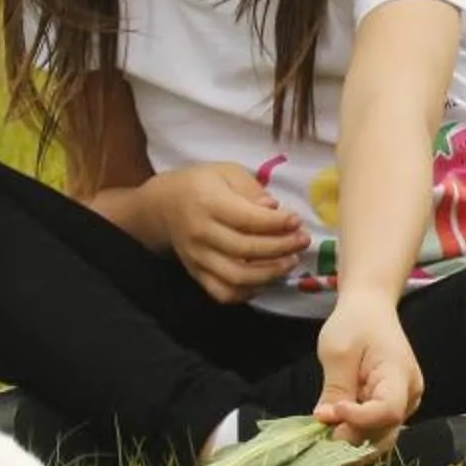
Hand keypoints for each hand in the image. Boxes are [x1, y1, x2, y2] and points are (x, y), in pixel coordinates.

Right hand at [154, 162, 307, 301]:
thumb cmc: (202, 184)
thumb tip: (273, 208)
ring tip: (290, 261)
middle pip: (245, 249)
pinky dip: (246, 293)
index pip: (247, 219)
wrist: (163, 206)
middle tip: (302, 240)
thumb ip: (251, 189)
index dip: (276, 223)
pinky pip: (222, 293)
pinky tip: (265, 280)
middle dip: (280, 247)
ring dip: (269, 273)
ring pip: (235, 277)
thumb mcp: (227, 172)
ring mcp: (197, 258)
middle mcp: (200, 233)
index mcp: (208, 203)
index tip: (297, 221)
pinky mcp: (196, 274)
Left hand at [312, 294, 422, 442]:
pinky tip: (337, 420)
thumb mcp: (338, 351)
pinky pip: (376, 428)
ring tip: (328, 422)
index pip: (387, 411)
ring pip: (380, 435)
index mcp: (399, 374)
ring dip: (352, 435)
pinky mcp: (393, 408)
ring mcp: (404, 403)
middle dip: (352, 435)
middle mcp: (409, 394)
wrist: (370, 310)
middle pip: (385, 431)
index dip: (358, 419)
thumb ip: (335, 388)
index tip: (331, 411)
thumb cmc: (355, 323)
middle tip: (323, 424)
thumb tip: (326, 420)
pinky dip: (355, 430)